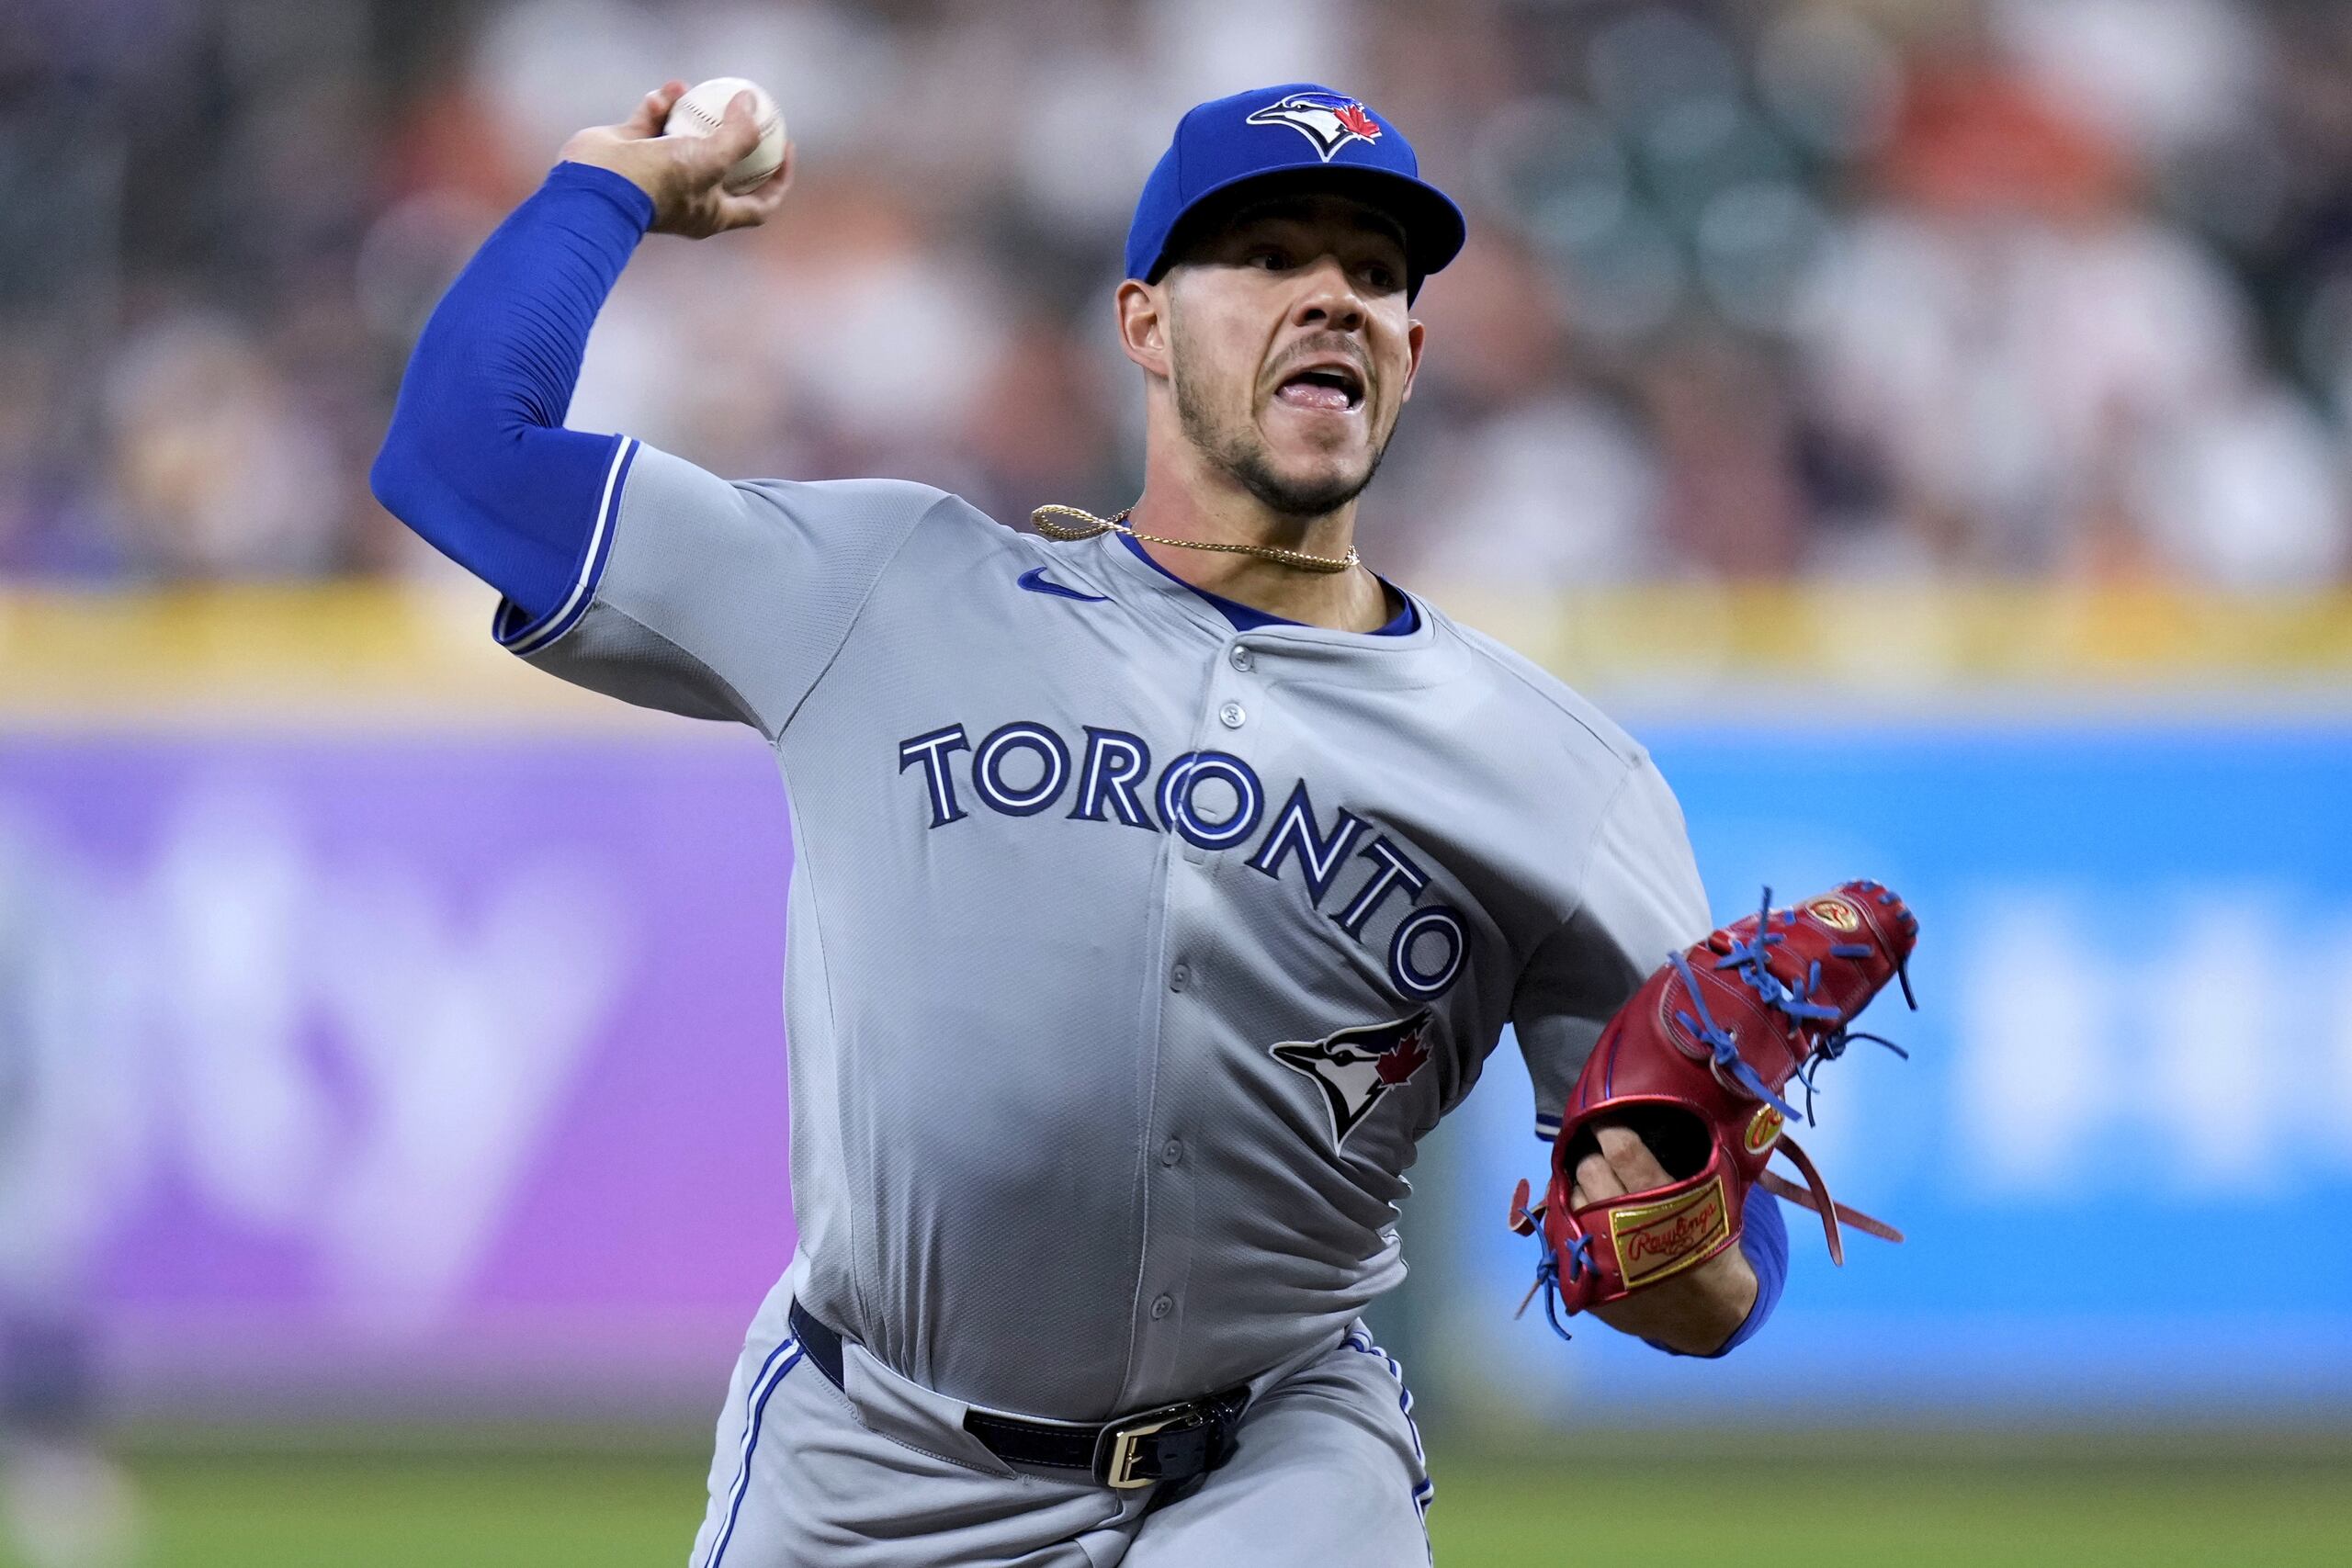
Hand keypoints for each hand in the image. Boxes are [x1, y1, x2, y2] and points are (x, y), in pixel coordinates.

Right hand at [558, 82, 794, 238]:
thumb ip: (739, 135)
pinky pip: (651, 123)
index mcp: (712, 214)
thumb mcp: (712, 160)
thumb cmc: (661, 182)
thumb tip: (752, 105)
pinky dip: (658, 106)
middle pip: (724, 168)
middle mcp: (688, 197)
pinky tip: (665, 91)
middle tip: (749, 111)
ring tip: (699, 91)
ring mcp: (659, 174)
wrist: (599, 185)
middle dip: (736, 139)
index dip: (779, 182)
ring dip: (693, 113)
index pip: (759, 206)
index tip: (787, 150)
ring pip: (684, 138)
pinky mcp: (632, 151)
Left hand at [1571, 1120, 1757, 1355]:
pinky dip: (1569, 1222)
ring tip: (1590, 1188)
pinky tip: (1581, 1217)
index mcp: (1662, 1205)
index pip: (1622, 1151)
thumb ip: (1687, 1165)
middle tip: (1599, 1155)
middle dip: (1591, 1157)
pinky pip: (1561, 1238)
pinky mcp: (1587, 1285)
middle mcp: (1624, 1231)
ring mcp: (1602, 1261)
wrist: (1711, 1314)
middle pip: (1588, 1172)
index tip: (1603, 1116)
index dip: (1608, 1126)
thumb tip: (1651, 1123)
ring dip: (1576, 1189)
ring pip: (1568, 1202)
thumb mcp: (1714, 1202)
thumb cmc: (1711, 1248)